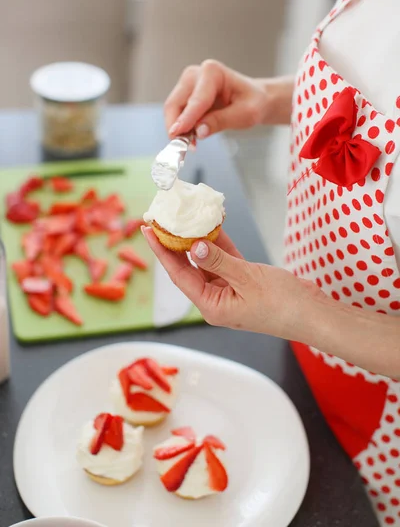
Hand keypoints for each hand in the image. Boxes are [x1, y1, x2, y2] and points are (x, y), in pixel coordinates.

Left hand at [142, 226, 323, 339]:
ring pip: (206, 260)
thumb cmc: (284, 305)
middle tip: (161, 219)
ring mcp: (230, 289)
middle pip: (188, 267)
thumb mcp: (247, 279)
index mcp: (212, 306)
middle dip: (175, 243)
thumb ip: (219, 261)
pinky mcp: (243, 280)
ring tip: (183, 217)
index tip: (148, 231)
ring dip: (198, 239)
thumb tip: (194, 245)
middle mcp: (216, 299)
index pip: (179, 275)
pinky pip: (225, 258)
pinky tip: (212, 223)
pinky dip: (220, 242)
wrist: (314, 313)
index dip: (162, 251)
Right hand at [165, 60, 269, 139]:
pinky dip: (180, 130)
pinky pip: (177, 115)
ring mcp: (188, 85)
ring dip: (177, 131)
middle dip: (176, 127)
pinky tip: (189, 141)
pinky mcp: (186, 97)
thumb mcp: (246, 114)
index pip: (196, 100)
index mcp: (212, 72)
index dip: (186, 119)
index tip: (176, 134)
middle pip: (175, 103)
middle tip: (181, 149)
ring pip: (172, 111)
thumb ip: (222, 121)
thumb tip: (198, 131)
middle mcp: (196, 74)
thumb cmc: (254, 102)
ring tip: (188, 148)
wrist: (255, 99)